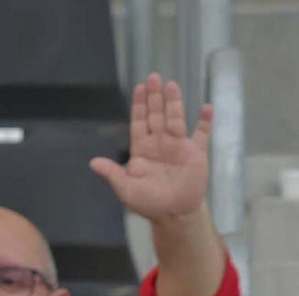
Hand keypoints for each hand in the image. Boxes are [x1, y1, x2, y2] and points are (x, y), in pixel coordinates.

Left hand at [90, 75, 211, 222]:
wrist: (173, 214)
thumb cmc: (148, 203)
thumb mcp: (126, 189)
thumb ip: (112, 173)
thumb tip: (92, 162)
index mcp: (142, 150)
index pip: (140, 123)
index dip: (139, 106)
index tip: (139, 88)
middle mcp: (159, 143)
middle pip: (156, 115)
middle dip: (154, 97)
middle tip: (153, 77)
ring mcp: (178, 146)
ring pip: (175, 118)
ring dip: (174, 102)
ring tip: (171, 85)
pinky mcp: (196, 153)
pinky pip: (202, 133)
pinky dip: (205, 121)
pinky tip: (206, 108)